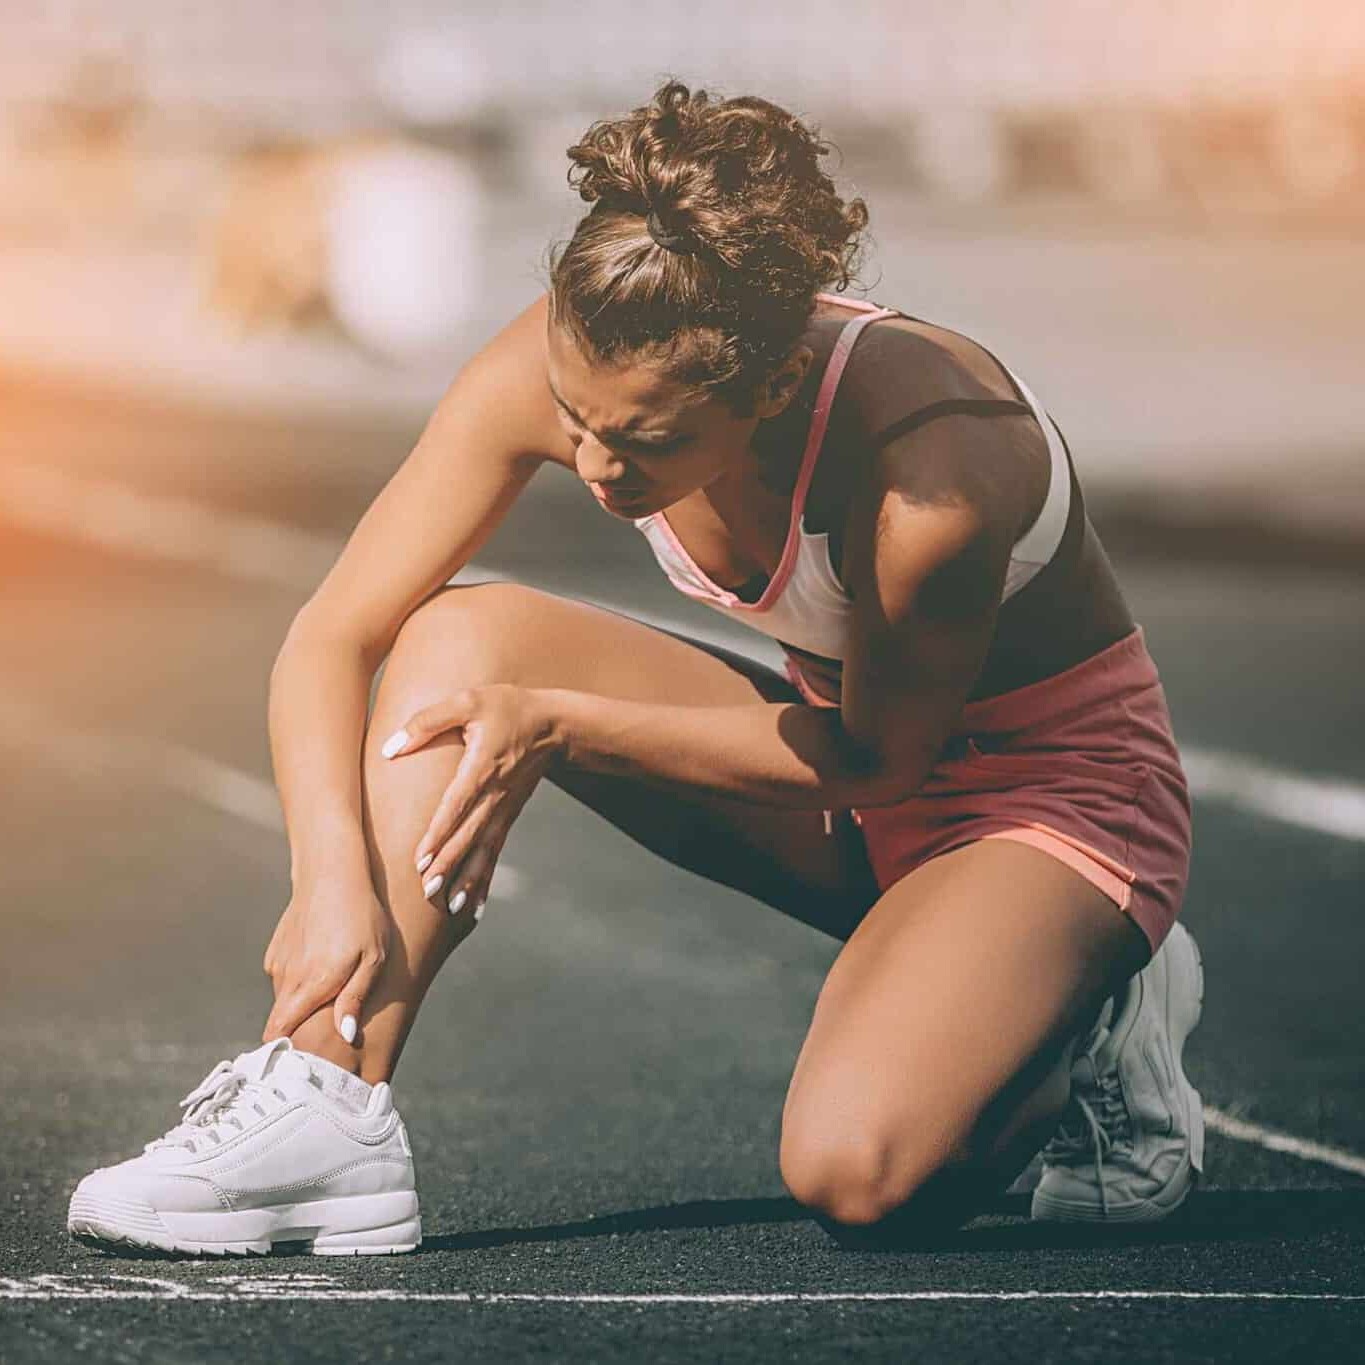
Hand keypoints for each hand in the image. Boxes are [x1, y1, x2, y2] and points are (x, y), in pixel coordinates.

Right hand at [261, 871, 389, 1043]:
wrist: (332, 872)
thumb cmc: (362, 917)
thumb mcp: (372, 958)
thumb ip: (355, 998)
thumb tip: (346, 1036)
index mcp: (310, 985)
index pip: (279, 1035)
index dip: (284, 1054)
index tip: (297, 1068)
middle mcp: (288, 977)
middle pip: (281, 1023)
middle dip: (296, 1036)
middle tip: (320, 1044)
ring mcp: (279, 963)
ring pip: (286, 999)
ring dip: (302, 1005)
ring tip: (330, 998)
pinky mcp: (277, 950)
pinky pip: (286, 978)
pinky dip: (300, 982)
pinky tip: (323, 968)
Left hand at [381, 683, 560, 918]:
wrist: (553, 724)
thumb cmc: (506, 706)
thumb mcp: (468, 701)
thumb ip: (427, 721)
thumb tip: (389, 749)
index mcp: (483, 765)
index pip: (458, 803)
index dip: (440, 831)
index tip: (421, 857)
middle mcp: (495, 794)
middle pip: (470, 835)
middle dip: (449, 864)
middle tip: (427, 891)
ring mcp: (504, 809)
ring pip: (484, 850)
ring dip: (468, 879)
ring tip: (451, 906)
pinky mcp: (508, 816)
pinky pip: (495, 852)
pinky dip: (485, 880)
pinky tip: (475, 905)